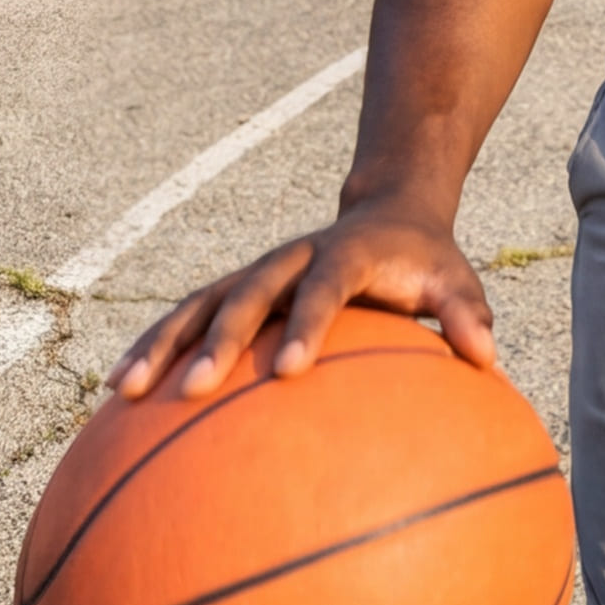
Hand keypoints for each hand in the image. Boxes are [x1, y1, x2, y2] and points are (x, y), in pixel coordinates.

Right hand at [108, 199, 496, 400]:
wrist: (388, 212)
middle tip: (194, 389)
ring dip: (161, 344)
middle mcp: (290, 259)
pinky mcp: (233, 290)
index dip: (306, 325)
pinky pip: (183, 319)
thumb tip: (488, 358)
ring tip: (124, 390)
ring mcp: (255, 272)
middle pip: (246, 295)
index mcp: (344, 256)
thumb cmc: (425, 262)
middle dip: (218, 341)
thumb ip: (468, 315)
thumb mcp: (455, 280)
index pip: (322, 288)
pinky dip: (151, 348)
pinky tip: (116, 393)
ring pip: (197, 304)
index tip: (290, 371)